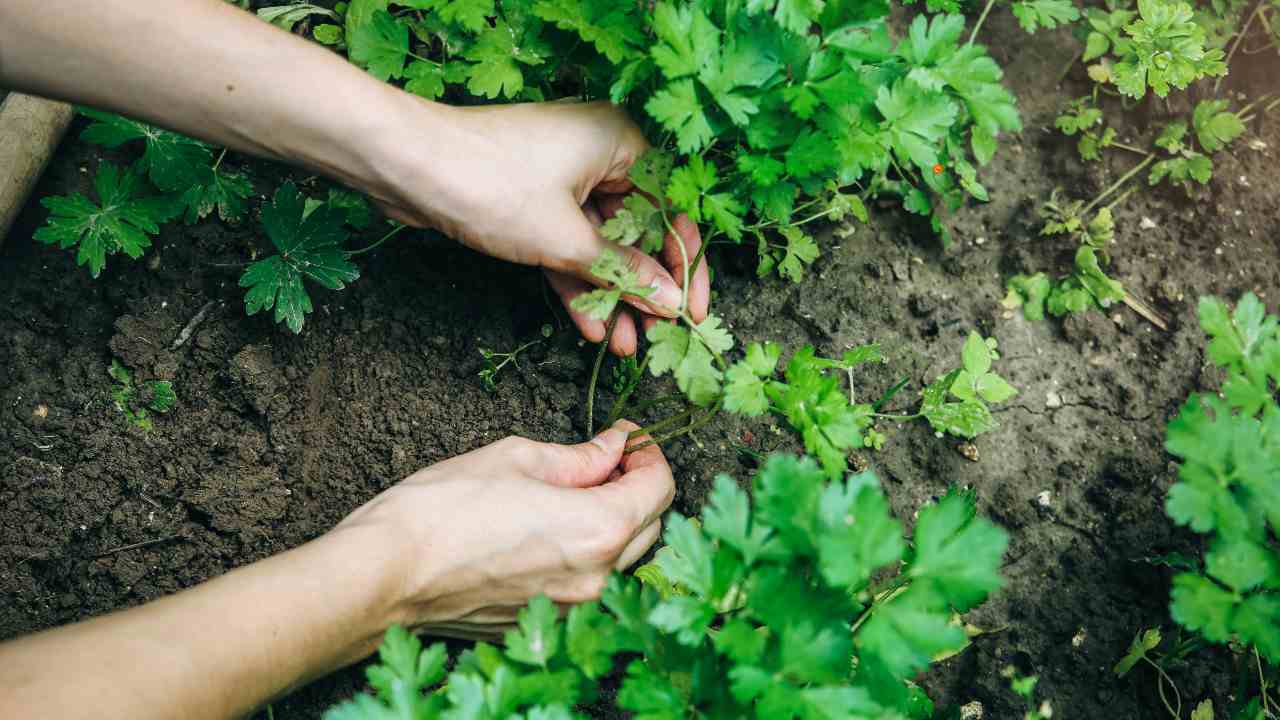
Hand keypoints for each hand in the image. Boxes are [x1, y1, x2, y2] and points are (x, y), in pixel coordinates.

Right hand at [334, 421, 673, 639]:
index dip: (649, 453)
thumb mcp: (516, 458)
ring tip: (579, 490)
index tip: (629, 436)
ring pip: (623, 557)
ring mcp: (573, 608)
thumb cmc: (442, 510)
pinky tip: (554, 527)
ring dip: (616, 521)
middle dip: (638, 486)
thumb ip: (580, 457)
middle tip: (607, 456)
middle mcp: (597, 578)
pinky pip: (589, 583)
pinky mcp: (547, 623)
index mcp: (597, 529)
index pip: (660, 487)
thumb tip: (613, 445)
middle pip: (650, 525)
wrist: (387, 574)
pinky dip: (588, 553)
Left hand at [372, 99, 709, 355]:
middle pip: (637, 231)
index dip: (684, 267)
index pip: (673, 212)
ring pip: (600, 245)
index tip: (688, 314)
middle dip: (643, 289)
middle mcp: (599, 155)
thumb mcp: (566, 239)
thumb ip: (624, 273)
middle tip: (653, 337)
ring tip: (622, 346)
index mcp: (623, 143)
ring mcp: (564, 179)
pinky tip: (590, 328)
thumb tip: (668, 302)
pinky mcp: (533, 202)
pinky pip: (567, 246)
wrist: (405, 164)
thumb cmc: (490, 182)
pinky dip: (576, 283)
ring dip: (610, 295)